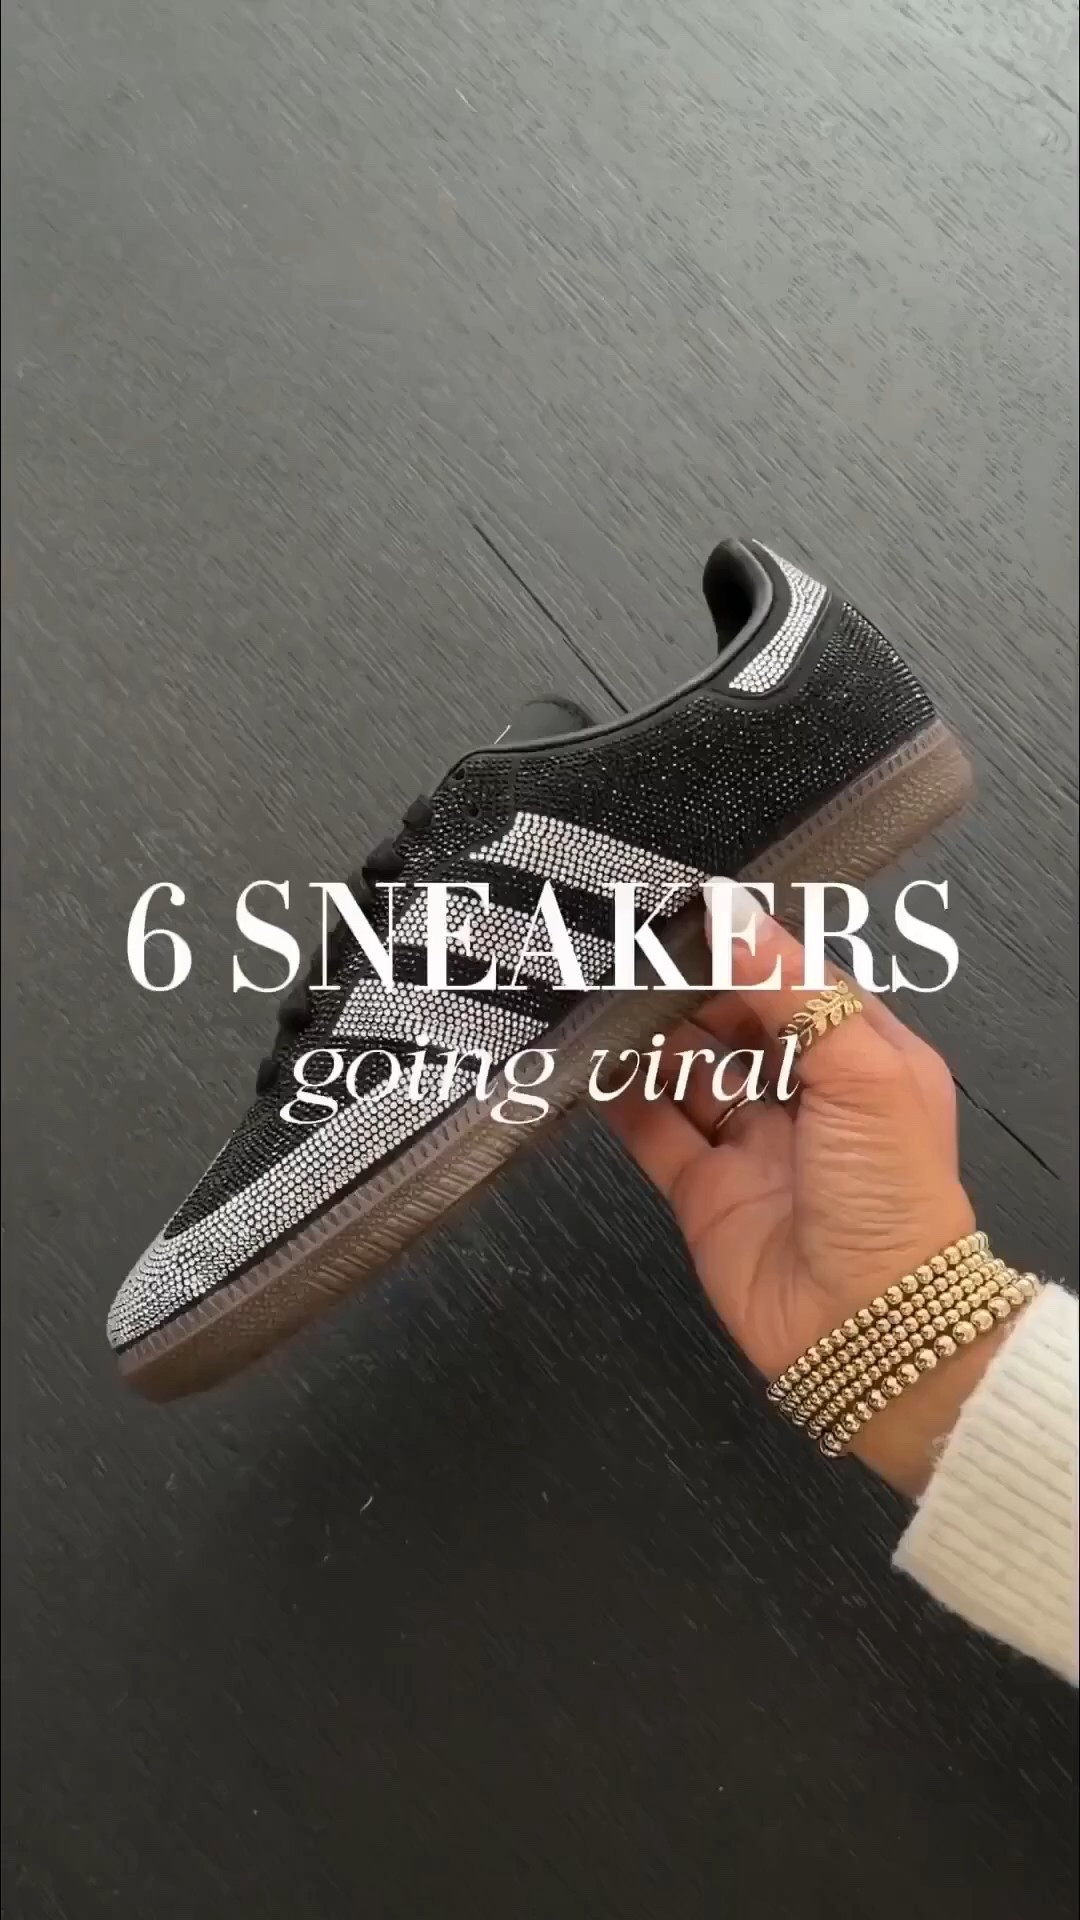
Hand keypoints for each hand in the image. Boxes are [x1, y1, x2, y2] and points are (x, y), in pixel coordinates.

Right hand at [608, 880, 1004, 1495]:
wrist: (868, 1329)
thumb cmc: (891, 1195)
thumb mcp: (862, 1070)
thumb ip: (793, 989)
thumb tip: (733, 911)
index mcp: (865, 1057)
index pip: (800, 981)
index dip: (748, 946)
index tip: (690, 909)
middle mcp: (809, 1097)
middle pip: (737, 1023)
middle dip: (689, 987)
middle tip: (629, 944)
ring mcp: (754, 1145)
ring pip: (690, 1071)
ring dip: (650, 1035)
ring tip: (601, 989)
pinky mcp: (705, 1192)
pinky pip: (655, 1130)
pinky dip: (622, 1096)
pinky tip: (591, 1060)